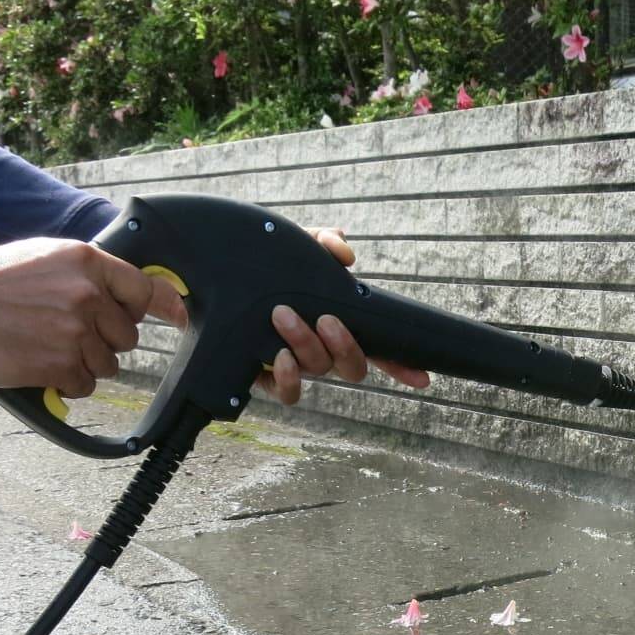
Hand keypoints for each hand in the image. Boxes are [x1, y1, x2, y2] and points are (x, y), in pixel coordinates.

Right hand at [0, 236, 154, 396]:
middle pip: (128, 336)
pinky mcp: (60, 364)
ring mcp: (75, 331)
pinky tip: (39, 364)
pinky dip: (66, 382)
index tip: (181, 318)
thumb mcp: (43, 257)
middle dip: (104, 341)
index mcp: (87, 262)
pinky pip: (85, 384)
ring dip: (83, 364)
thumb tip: (128, 291)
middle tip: (66, 333)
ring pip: (108, 364)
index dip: (163, 307)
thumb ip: (86, 273)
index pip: (145, 289)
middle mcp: (87, 295)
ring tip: (45, 346)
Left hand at [259, 228, 429, 404]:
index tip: (422, 376)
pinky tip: (279, 355)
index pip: (377, 350)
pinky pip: (288, 393)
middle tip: (325, 318)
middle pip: (353, 367)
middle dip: (344, 344)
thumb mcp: (295, 247)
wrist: (211, 278)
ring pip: (318, 369)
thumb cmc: (261, 268)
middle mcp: (320, 351)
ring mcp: (296, 366)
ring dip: (306, 343)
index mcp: (335, 325)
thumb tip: (347, 255)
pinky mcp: (265, 377)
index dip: (402, 366)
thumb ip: (324, 241)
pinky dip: (289, 377)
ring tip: (282, 314)